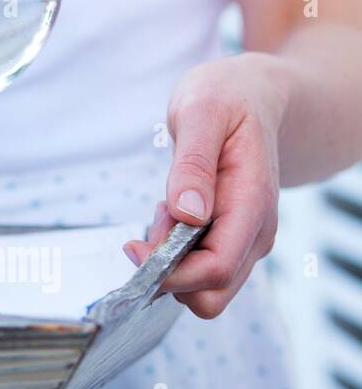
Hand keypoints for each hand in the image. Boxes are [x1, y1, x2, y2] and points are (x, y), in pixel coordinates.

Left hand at [123, 54, 287, 318]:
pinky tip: (172, 211)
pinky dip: (175, 250)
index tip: (133, 247)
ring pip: (204, 284)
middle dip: (169, 273)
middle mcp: (255, 231)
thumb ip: (194, 164)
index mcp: (252, 203)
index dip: (170, 273)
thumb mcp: (201, 113)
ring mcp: (246, 237)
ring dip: (171, 259)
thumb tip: (188, 214)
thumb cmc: (227, 98)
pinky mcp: (231, 236)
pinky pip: (199, 265)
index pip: (217, 268)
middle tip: (153, 221)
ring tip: (166, 207)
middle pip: (212, 293)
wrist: (254, 94)